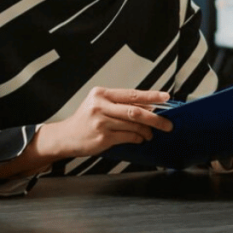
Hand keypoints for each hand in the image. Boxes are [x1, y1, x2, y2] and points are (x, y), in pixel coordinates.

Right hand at [36, 87, 173, 160]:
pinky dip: (137, 138)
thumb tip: (149, 107)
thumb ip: (121, 104)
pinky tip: (139, 138)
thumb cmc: (86, 120)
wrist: (65, 137)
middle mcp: (100, 106)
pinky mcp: (102, 137)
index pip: (132, 93)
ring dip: (146, 130)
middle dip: (155, 118)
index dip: (151, 95)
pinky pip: (128, 137)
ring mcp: (101, 122)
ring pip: (133, 125)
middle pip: (135, 111)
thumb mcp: (100, 105)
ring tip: (150, 133)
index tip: (166, 97)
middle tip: (167, 124)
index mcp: (101, 94)